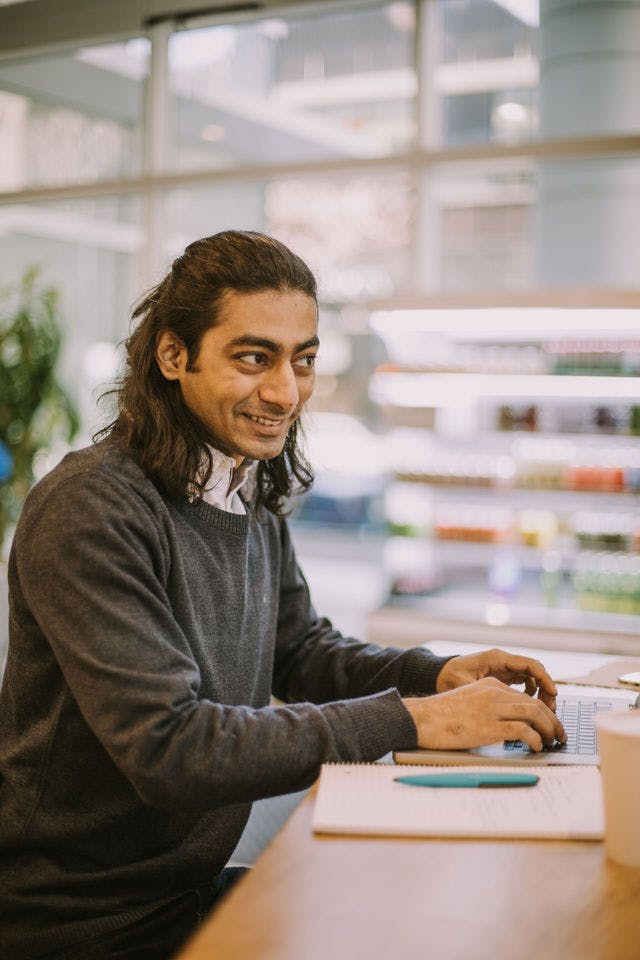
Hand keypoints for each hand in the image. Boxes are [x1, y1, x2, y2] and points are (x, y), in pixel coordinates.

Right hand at [404, 677, 566, 752]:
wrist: (421, 718)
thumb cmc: (440, 717)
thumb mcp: (468, 704)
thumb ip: (489, 709)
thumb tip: (510, 729)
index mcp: (490, 685)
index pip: (525, 698)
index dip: (543, 714)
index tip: (550, 727)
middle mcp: (494, 693)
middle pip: (534, 705)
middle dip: (553, 722)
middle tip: (560, 736)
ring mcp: (492, 708)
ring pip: (534, 714)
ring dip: (549, 730)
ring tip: (552, 743)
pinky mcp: (489, 725)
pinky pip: (523, 730)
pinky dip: (535, 740)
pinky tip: (535, 748)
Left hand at [436, 647, 557, 709]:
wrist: (439, 674)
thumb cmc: (449, 678)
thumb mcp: (465, 685)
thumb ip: (483, 692)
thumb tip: (503, 706)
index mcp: (497, 658)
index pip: (530, 665)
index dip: (545, 679)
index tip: (554, 694)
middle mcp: (503, 661)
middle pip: (535, 671)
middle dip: (546, 688)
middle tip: (551, 708)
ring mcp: (504, 668)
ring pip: (532, 677)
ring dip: (540, 691)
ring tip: (543, 710)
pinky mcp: (502, 676)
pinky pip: (524, 682)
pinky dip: (531, 692)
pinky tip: (528, 706)